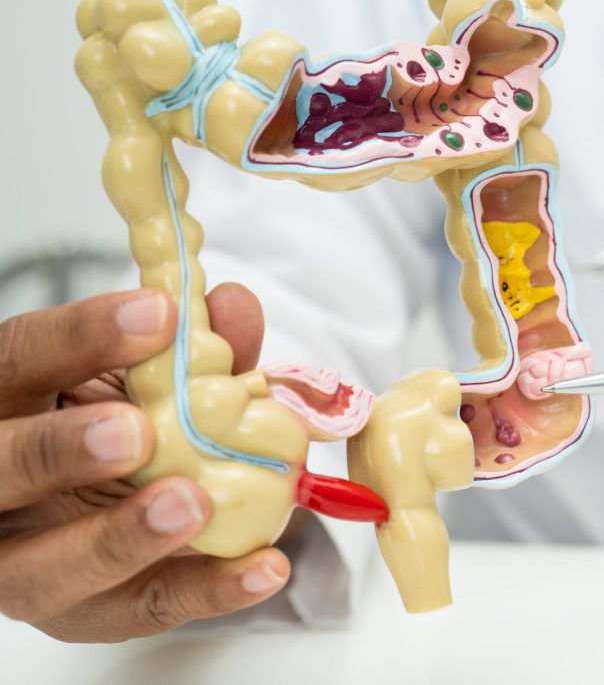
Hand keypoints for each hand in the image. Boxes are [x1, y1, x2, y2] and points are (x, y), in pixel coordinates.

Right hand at [0, 284, 289, 640]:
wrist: (94, 505)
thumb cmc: (110, 422)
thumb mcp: (134, 375)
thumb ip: (184, 346)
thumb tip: (234, 305)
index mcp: (2, 404)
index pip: (18, 360)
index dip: (81, 336)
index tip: (159, 313)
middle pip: (2, 469)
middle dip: (62, 450)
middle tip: (136, 431)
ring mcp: (25, 561)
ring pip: (45, 569)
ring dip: (119, 539)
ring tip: (189, 503)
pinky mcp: (82, 614)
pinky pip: (139, 609)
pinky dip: (206, 591)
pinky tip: (262, 567)